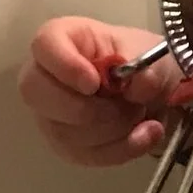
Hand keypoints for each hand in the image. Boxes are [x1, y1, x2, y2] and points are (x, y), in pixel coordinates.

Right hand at [19, 17, 175, 166]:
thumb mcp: (153, 54)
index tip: (93, 83)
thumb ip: (145, 67)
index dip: (65, 65)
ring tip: (140, 115)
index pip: (45, 44)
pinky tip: (144, 136)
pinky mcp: (64, 142)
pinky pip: (81, 155)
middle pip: (35, 92)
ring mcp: (50, 111)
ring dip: (111, 131)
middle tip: (126, 106)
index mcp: (67, 38)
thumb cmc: (144, 62)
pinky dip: (118, 150)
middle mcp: (46, 74)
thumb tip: (138, 86)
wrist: (157, 92)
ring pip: (62, 131)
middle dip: (87, 109)